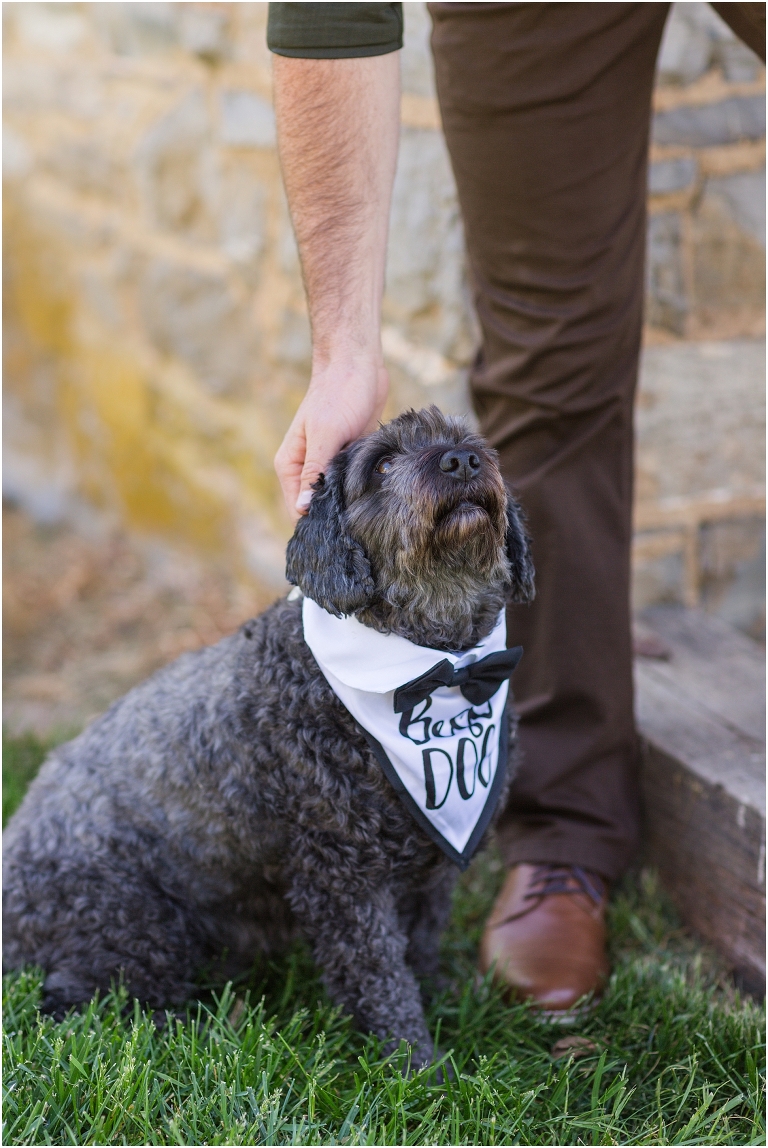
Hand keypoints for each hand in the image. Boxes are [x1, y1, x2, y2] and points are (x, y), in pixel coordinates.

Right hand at [275, 357, 388, 520]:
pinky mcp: (349, 457)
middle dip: (335, 515)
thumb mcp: (326, 434)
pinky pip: (353, 482)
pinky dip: (363, 487)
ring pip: (337, 496)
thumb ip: (315, 471)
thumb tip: (305, 507)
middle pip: (317, 505)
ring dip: (351, 502)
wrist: (358, 364)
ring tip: (370, 510)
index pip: (297, 508)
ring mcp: (329, 463)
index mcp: (290, 464)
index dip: (316, 522)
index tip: (340, 529)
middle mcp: (307, 467)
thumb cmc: (338, 394)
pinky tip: (377, 492)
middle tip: (360, 525)